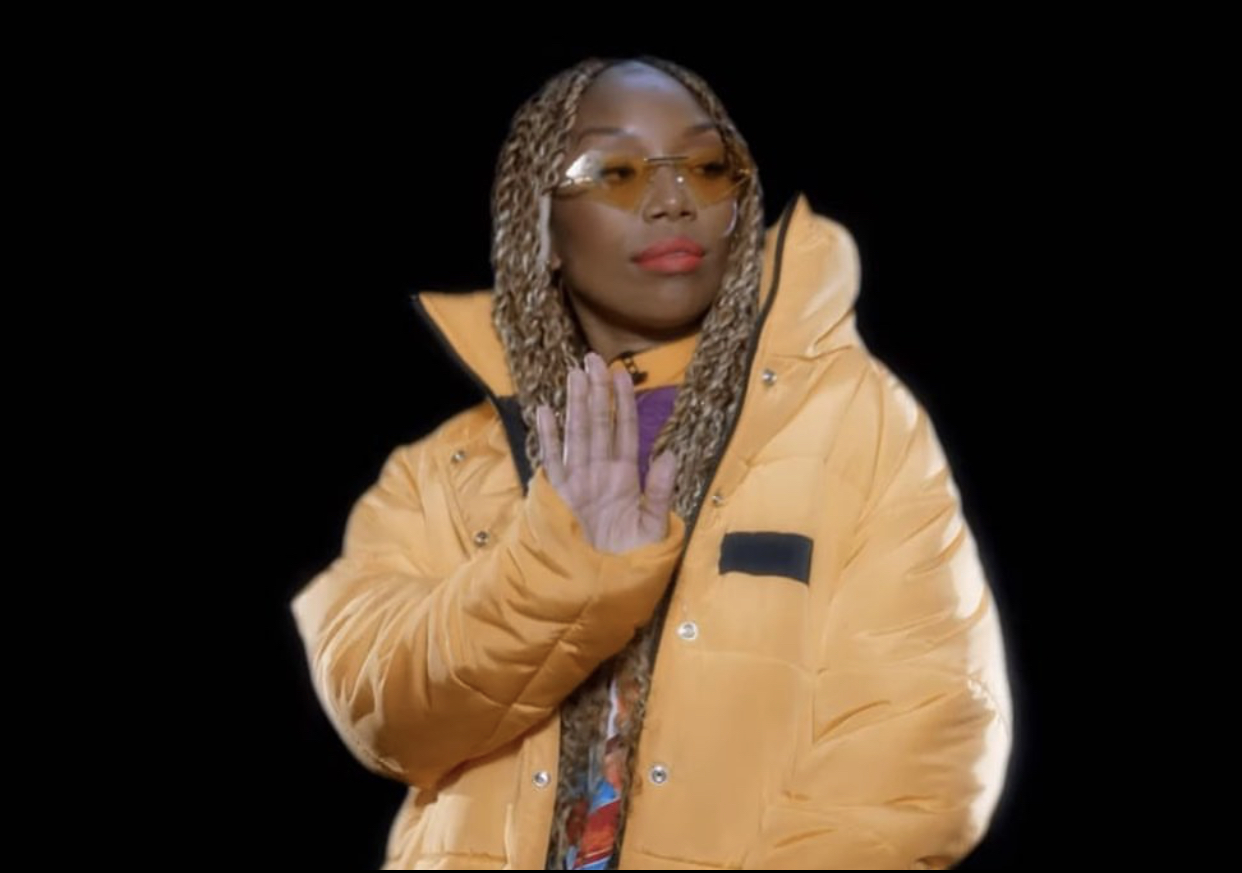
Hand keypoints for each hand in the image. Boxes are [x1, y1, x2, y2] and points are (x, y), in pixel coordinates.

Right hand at [535, 351, 678, 554]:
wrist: (601, 587)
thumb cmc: (631, 560)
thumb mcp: (654, 527)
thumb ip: (659, 492)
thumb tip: (668, 455)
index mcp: (625, 477)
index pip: (625, 431)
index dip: (624, 402)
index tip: (622, 373)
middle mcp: (601, 473)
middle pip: (598, 423)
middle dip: (596, 391)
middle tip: (592, 358)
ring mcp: (578, 482)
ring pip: (577, 434)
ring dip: (575, 404)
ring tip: (573, 374)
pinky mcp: (559, 497)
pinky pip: (552, 461)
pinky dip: (548, 437)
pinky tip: (544, 411)